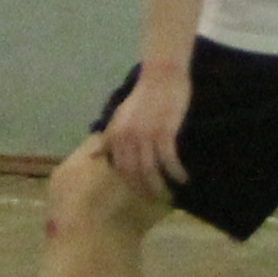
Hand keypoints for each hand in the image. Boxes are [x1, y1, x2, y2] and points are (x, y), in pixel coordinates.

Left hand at [100, 66, 190, 190]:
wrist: (161, 76)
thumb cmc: (142, 96)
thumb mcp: (120, 117)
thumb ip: (108, 138)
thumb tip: (94, 156)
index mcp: (116, 135)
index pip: (120, 169)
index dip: (131, 185)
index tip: (141, 195)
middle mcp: (127, 138)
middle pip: (134, 174)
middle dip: (146, 190)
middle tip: (157, 200)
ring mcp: (146, 135)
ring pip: (151, 170)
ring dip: (161, 187)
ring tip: (170, 196)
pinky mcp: (164, 131)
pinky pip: (169, 160)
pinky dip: (176, 172)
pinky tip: (182, 178)